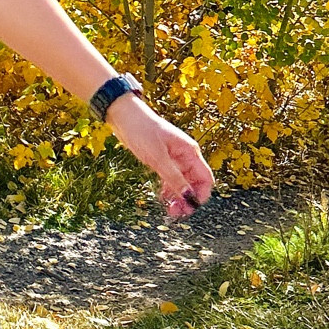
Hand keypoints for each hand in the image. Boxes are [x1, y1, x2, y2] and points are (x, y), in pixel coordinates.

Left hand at [106, 95, 214, 220]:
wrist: (124, 116)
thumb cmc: (142, 131)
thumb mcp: (157, 157)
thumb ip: (173, 177)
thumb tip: (188, 197)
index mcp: (190, 152)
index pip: (205, 178)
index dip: (201, 195)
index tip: (190, 208)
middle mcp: (185, 156)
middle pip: (195, 183)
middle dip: (188, 199)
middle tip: (176, 213)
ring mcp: (174, 159)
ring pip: (182, 183)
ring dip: (178, 197)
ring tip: (169, 210)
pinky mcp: (162, 160)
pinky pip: (171, 179)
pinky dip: (168, 190)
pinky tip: (162, 199)